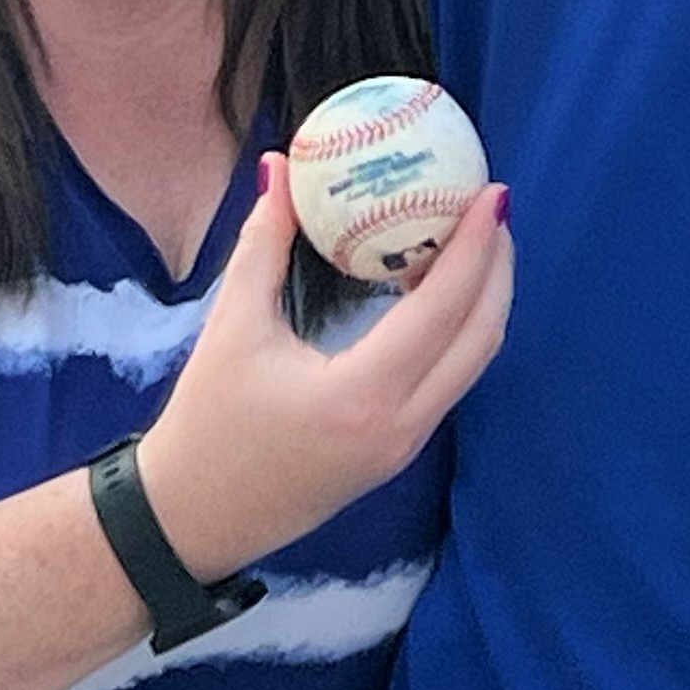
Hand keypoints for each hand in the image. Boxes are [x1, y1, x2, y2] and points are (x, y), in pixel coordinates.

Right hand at [138, 154, 509, 582]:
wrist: (190, 521)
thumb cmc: (205, 426)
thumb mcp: (231, 328)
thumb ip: (263, 244)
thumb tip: (280, 168)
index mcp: (364, 395)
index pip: (444, 309)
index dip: (477, 245)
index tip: (492, 192)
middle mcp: (400, 425)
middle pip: (481, 337)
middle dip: (498, 268)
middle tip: (492, 208)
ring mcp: (405, 447)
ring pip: (472, 364)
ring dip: (484, 301)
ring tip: (473, 242)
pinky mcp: (397, 455)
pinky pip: (449, 383)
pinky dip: (459, 332)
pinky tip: (436, 293)